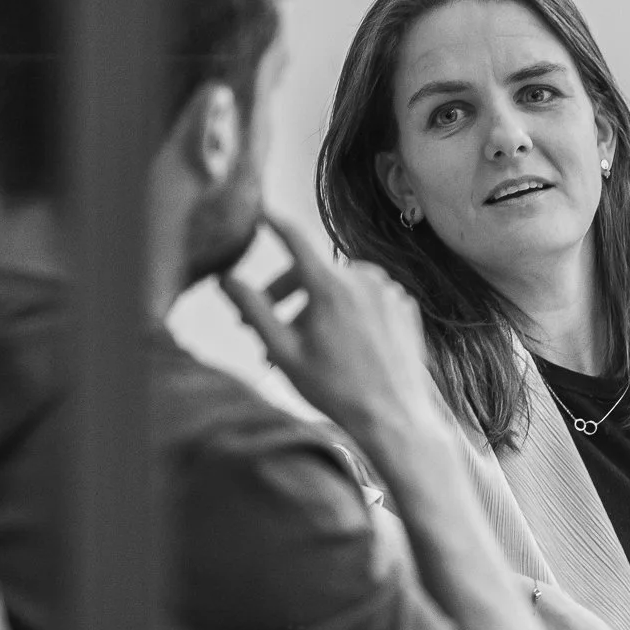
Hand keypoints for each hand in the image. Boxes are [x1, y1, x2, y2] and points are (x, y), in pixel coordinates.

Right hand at [220, 216, 443, 446]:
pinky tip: (341, 343)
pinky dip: (349, 311)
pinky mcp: (405, 306)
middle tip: (262, 329)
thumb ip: (253, 309)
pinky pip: (367, 298)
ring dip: (316, 307)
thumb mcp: (283, 351)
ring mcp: (389, 291)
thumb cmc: (334, 389)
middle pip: (313, 272)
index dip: (275, 225)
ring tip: (304, 346)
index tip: (262, 213)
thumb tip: (225, 277)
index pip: (295, 240)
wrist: (393, 416)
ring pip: (340, 287)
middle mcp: (364, 278)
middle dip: (285, 296)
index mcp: (330, 285)